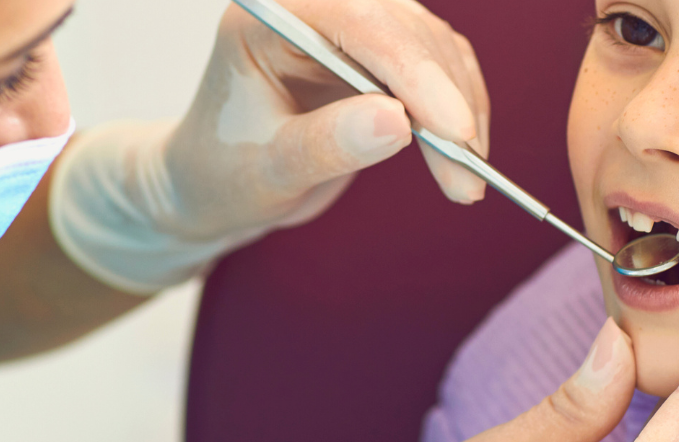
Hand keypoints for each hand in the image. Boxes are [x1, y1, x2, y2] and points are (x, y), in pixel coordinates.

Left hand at [47, 0, 490, 293]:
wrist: (212, 186)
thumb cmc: (221, 174)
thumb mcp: (267, 172)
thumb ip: (328, 145)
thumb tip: (399, 123)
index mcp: (271, 15)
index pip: (357, 21)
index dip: (414, 72)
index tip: (452, 132)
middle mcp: (313, 7)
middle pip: (404, 30)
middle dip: (444, 100)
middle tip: (466, 173)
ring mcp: (348, 26)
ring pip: (432, 46)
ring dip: (460, 109)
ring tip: (465, 179)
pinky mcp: (377, 52)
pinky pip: (438, 67)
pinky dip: (457, 110)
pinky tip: (463, 156)